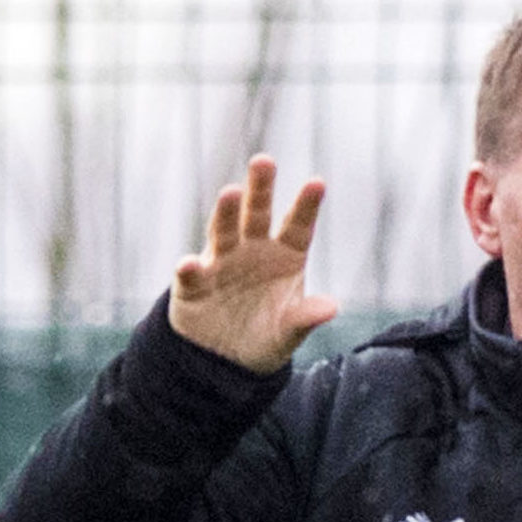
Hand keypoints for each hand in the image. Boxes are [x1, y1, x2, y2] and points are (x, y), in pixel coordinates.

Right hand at [170, 155, 336, 373]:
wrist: (225, 360)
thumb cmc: (265, 336)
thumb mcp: (289, 331)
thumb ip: (306, 316)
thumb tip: (332, 308)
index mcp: (285, 255)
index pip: (298, 226)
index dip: (306, 206)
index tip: (318, 183)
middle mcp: (252, 250)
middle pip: (257, 214)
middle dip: (260, 188)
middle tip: (264, 161)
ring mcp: (220, 262)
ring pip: (223, 231)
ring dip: (226, 213)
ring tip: (230, 193)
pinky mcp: (192, 283)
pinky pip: (191, 273)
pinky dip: (189, 268)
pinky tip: (189, 264)